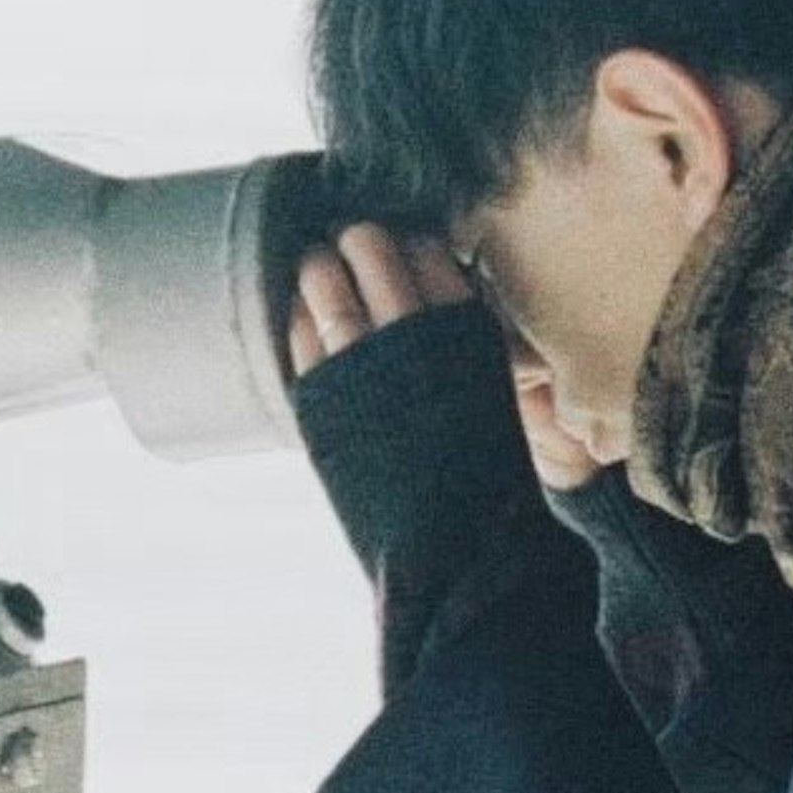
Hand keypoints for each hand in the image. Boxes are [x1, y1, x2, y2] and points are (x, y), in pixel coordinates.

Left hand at [289, 223, 600, 492]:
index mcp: (468, 335)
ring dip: (320, 270)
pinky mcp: (322, 404)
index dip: (416, 242)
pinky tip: (299, 314)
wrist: (462, 554)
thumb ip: (464, 355)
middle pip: (376, 256)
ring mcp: (362, 368)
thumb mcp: (493, 402)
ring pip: (328, 289)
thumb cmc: (487, 486)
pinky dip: (298, 320)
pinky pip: (301, 342)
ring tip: (317, 263)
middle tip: (355, 238)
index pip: (433, 256)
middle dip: (363, 242)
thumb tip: (436, 309)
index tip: (408, 240)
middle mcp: (414, 340)